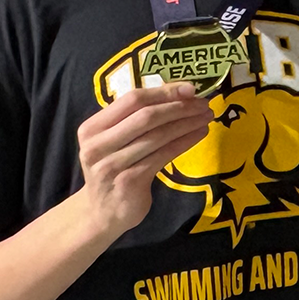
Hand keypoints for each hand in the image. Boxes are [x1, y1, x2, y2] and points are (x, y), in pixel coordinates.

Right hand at [75, 82, 214, 234]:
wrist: (103, 211)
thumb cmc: (115, 168)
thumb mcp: (115, 140)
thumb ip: (136, 118)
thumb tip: (181, 93)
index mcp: (92, 128)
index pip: (132, 100)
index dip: (164, 92)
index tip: (191, 88)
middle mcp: (97, 145)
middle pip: (146, 116)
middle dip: (179, 107)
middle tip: (204, 104)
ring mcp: (111, 164)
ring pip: (158, 136)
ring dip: (187, 124)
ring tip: (207, 118)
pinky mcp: (129, 181)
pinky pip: (163, 155)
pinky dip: (185, 142)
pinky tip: (199, 134)